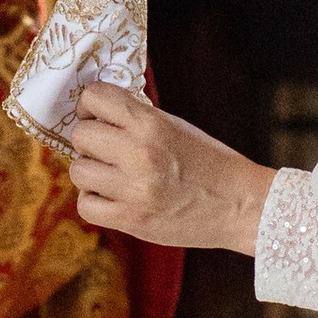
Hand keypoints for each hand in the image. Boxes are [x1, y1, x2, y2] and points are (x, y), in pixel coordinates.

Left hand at [70, 86, 271, 254]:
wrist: (240, 205)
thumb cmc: (209, 162)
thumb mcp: (175, 127)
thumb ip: (136, 119)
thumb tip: (95, 112)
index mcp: (152, 124)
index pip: (95, 97)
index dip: (90, 106)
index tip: (97, 116)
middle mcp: (140, 154)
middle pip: (80, 135)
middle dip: (90, 141)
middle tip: (106, 149)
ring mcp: (134, 190)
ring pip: (78, 171)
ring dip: (91, 172)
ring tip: (111, 175)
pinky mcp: (132, 220)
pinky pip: (86, 206)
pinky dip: (94, 201)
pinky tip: (112, 197)